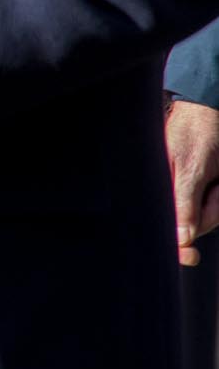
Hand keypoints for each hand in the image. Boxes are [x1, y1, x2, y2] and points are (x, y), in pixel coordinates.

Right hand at [167, 99, 218, 265]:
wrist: (209, 113)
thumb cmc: (196, 135)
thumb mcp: (191, 169)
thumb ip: (184, 204)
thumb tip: (180, 239)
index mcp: (157, 190)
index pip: (164, 228)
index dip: (177, 245)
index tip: (191, 255)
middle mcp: (168, 194)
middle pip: (193, 225)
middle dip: (211, 209)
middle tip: (215, 185)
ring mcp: (184, 192)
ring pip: (207, 216)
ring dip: (217, 200)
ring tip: (216, 176)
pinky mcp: (197, 191)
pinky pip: (212, 205)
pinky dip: (218, 196)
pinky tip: (217, 180)